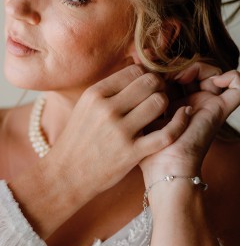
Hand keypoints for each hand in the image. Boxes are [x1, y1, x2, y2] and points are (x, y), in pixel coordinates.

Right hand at [47, 65, 184, 195]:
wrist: (65, 174)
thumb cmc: (78, 140)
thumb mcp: (84, 108)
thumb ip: (108, 92)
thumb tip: (138, 73)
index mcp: (94, 95)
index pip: (134, 70)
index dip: (147, 75)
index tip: (147, 86)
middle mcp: (106, 109)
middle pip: (150, 82)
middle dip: (159, 87)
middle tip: (157, 97)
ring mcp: (119, 131)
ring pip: (160, 102)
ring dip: (166, 105)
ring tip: (160, 113)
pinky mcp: (132, 153)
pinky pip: (167, 133)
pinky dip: (179, 124)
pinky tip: (179, 121)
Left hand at [140, 70, 239, 179]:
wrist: (164, 168)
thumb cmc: (145, 147)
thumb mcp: (138, 113)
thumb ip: (139, 90)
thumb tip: (137, 57)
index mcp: (173, 102)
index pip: (175, 72)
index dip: (165, 65)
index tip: (148, 66)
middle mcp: (193, 101)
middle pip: (193, 69)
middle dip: (178, 64)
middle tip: (162, 73)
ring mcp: (208, 104)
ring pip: (212, 71)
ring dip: (197, 67)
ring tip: (179, 78)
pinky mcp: (220, 109)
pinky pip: (237, 87)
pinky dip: (231, 76)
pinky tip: (209, 81)